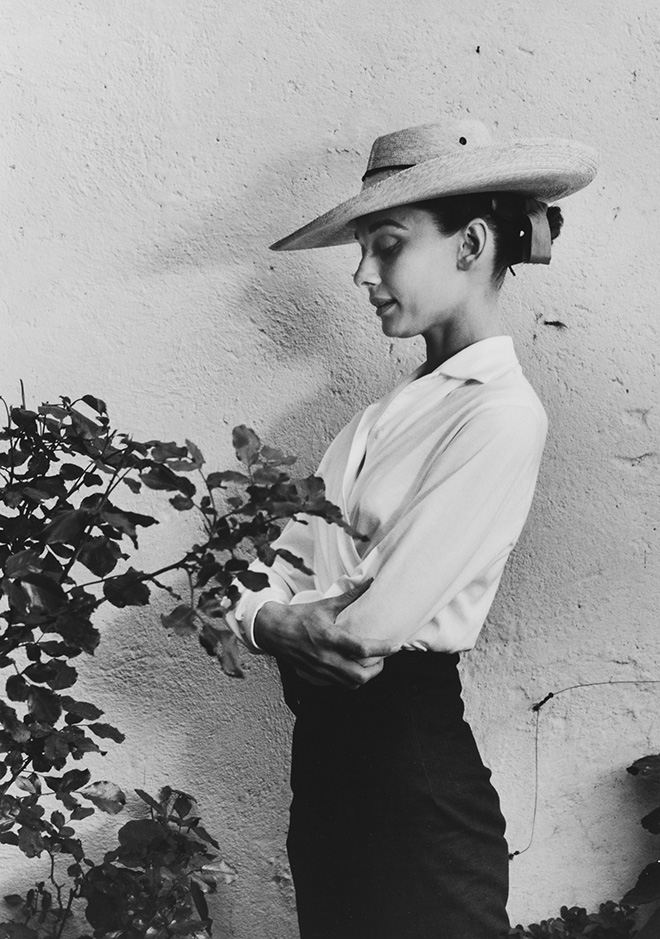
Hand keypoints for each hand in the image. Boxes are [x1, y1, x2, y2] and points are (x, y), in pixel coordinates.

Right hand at [254, 581, 393, 687]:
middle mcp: (326, 657)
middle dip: (378, 669)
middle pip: (360, 675)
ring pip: (352, 683)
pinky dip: (352, 680)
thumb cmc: (299, 616)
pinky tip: (355, 668)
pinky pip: (340, 684)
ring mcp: (320, 669)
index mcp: (329, 637)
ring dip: (366, 676)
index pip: (362, 649)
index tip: (396, 645)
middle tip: (384, 657)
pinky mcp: (316, 676)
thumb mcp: (325, 605)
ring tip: (372, 664)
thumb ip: (350, 596)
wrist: (273, 631)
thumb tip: (370, 581)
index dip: (383, 649)